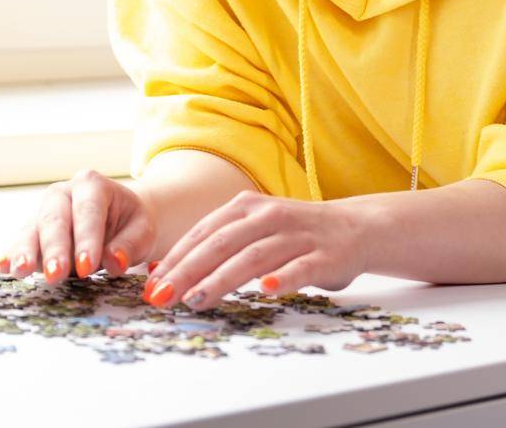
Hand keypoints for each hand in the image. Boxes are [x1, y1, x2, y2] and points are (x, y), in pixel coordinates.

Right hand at [0, 168, 157, 283]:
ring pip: (32, 229)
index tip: (86, 266)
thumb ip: (130, 245)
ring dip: (25, 251)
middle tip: (55, 274)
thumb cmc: (132, 224)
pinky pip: (22, 242)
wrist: (122, 221)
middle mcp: (63, 194)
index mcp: (92, 185)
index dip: (86, 238)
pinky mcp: (33, 232)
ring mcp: (44, 212)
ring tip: (20, 270)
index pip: (88, 211)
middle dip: (54, 248)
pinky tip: (3, 267)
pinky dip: (12, 254)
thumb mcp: (143, 230)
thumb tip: (114, 262)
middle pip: (55, 219)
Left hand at [141, 190, 370, 310]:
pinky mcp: (324, 255)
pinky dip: (283, 278)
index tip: (151, 284)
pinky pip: (301, 267)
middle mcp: (269, 216)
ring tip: (198, 299)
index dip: (175, 258)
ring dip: (223, 278)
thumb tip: (165, 272)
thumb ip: (216, 247)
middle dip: (188, 271)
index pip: (203, 233)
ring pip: (254, 257)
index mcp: (246, 207)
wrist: (353, 227)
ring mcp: (297, 235)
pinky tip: (266, 290)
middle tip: (163, 296)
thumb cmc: (292, 235)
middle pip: (221, 244)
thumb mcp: (252, 230)